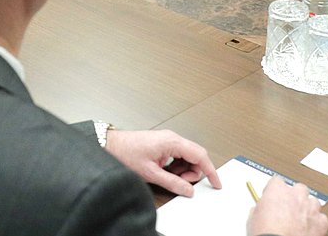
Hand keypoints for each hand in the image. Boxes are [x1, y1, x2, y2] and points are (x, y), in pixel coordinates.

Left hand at [104, 129, 219, 196]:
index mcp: (172, 142)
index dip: (210, 170)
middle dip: (194, 172)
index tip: (216, 182)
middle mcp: (172, 138)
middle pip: (195, 156)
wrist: (111, 145)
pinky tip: (166, 172)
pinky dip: (177, 167)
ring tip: (169, 177)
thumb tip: (187, 190)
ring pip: (187, 157)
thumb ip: (172, 182)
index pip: (200, 155)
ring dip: (184, 170)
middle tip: (183, 183)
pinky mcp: (163, 144)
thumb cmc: (126, 152)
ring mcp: (168, 140)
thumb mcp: (151, 173)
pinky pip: (178, 156)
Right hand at [247, 178, 327, 235]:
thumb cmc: (267, 233)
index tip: (271, 198)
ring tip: (300, 217)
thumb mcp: (253, 218)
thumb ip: (259, 208)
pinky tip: (310, 227)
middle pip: (299, 188)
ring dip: (307, 207)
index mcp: (278, 191)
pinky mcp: (320, 223)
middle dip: (294, 196)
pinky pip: (322, 218)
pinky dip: (316, 222)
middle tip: (288, 207)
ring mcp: (310, 208)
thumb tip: (260, 210)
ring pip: (313, 201)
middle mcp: (296, 196)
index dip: (273, 191)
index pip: (276, 181)